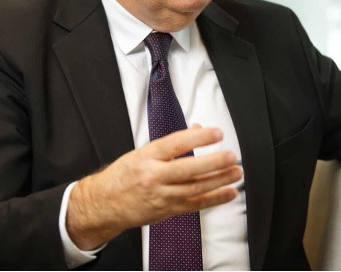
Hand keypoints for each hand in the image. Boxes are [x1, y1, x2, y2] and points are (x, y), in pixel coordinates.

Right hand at [66, 125, 241, 249]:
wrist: (104, 203)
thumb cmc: (123, 175)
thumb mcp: (141, 152)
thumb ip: (171, 144)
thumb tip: (197, 130)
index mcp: (147, 156)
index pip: (176, 143)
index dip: (198, 138)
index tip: (216, 133)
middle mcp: (154, 176)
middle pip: (189, 169)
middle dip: (214, 162)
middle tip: (231, 156)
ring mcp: (161, 195)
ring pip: (195, 188)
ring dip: (220, 180)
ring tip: (236, 172)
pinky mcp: (167, 210)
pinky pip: (195, 204)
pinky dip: (215, 199)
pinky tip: (229, 193)